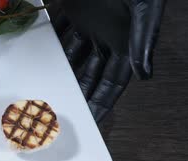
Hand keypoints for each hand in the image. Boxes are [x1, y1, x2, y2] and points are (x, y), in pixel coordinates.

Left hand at [47, 0, 164, 121]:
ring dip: (62, 75)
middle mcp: (107, 36)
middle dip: (78, 94)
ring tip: (47, 93)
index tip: (91, 122)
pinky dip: (52, 48)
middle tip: (61, 114)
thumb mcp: (143, 7)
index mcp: (126, 40)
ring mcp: (90, 23)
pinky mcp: (74, 9)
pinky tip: (41, 63)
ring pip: (74, 58)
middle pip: (91, 75)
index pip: (112, 81)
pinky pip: (60, 35)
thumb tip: (145, 74)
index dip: (102, 102)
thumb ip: (144, 38)